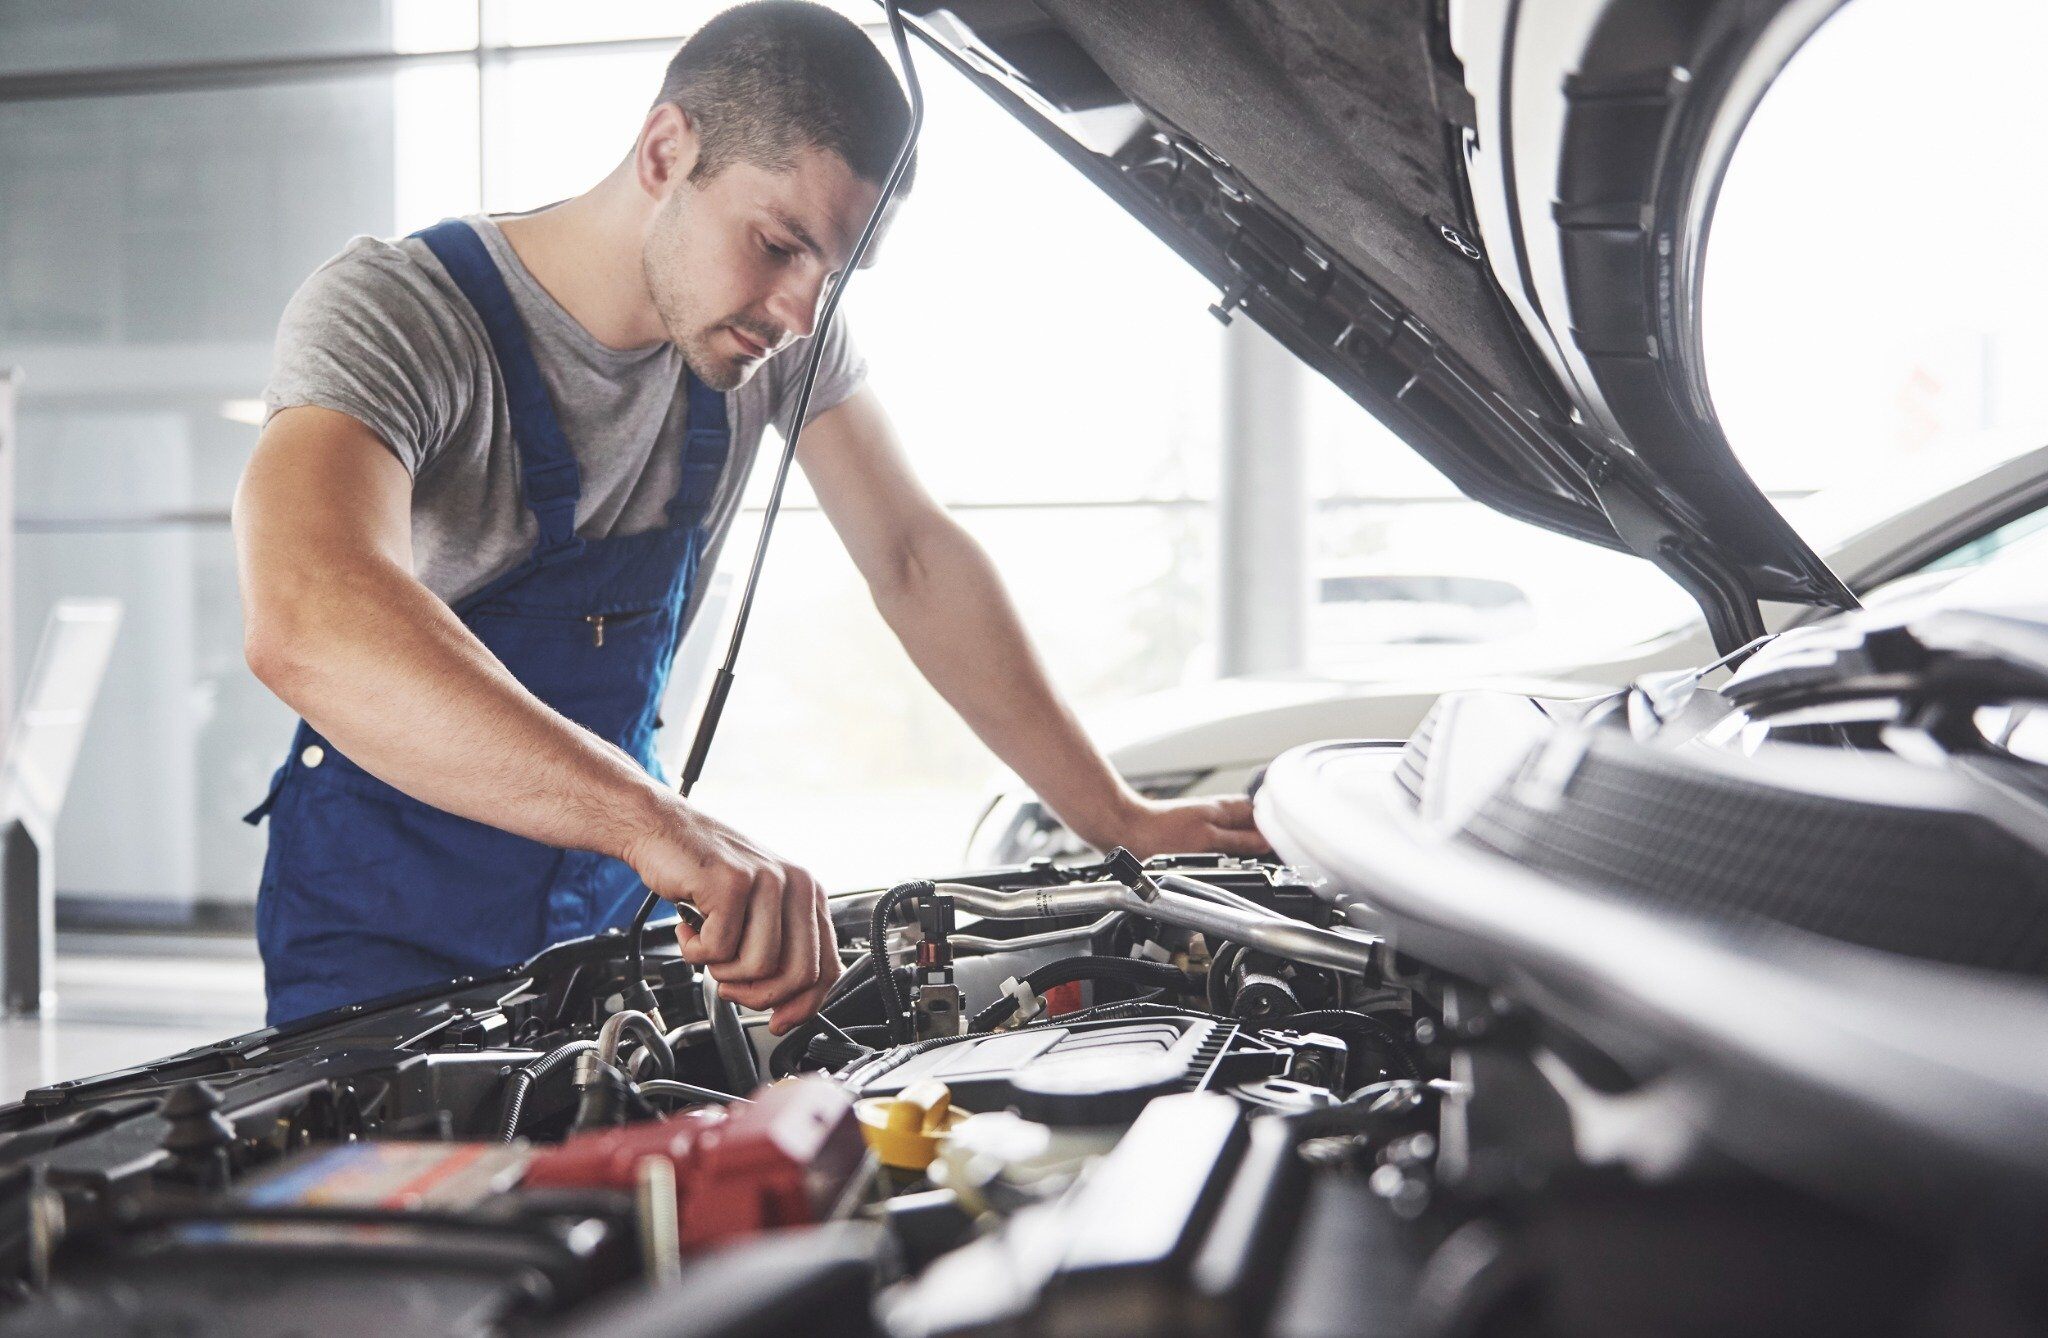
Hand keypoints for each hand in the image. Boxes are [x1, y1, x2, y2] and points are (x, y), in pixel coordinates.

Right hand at [621, 799, 840, 1034]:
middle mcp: (796, 884)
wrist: (662, 830)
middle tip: (730, 987)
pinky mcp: (732, 883)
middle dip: (758, 996)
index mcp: (809, 894)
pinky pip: (719, 950)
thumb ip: (778, 947)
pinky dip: (695, 951)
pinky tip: (689, 929)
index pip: (826, 966)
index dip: (804, 1005)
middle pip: (797, 974)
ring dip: (721, 970)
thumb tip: (788, 1004)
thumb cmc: (704, 874)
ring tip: (706, 946)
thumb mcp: (756, 908)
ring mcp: (766, 881)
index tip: (778, 1022)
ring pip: (757, 966)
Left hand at [1105, 793, 1270, 859]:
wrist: (1124, 833)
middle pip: (1256, 821)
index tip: (1294, 839)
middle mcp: (1219, 812)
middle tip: (1285, 852)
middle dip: (1271, 834)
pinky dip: (1236, 848)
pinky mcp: (1197, 834)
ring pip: (1242, 830)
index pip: (1264, 811)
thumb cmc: (1156, 835)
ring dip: (1254, 841)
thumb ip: (1238, 841)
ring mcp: (1208, 822)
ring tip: (1266, 857)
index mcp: (1225, 808)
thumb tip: (1267, 843)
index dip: (1281, 824)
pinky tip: (1236, 860)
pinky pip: (1227, 839)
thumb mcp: (1206, 841)